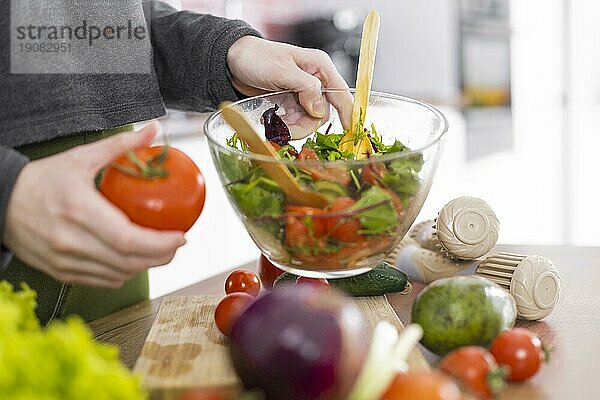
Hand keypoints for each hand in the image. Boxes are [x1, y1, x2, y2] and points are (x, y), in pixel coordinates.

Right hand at [3, 124, 185, 287]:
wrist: (0, 202)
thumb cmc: (41, 180)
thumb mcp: (80, 157)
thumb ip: (120, 145)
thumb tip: (153, 130)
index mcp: (79, 211)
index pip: (129, 239)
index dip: (161, 243)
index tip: (180, 235)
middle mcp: (72, 241)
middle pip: (129, 261)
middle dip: (161, 256)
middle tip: (176, 244)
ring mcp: (65, 260)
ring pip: (119, 274)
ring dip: (145, 265)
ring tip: (160, 250)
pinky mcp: (62, 272)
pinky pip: (103, 280)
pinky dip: (124, 272)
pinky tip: (133, 259)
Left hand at [227, 36, 353, 129]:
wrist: (233, 61)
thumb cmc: (257, 58)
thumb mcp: (282, 71)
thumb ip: (306, 88)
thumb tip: (319, 109)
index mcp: (320, 67)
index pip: (341, 93)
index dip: (348, 113)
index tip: (349, 131)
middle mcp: (315, 81)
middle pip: (323, 113)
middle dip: (306, 124)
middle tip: (287, 129)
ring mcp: (303, 93)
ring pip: (310, 120)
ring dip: (295, 127)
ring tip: (277, 124)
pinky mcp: (292, 103)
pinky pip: (297, 121)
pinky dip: (288, 126)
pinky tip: (276, 122)